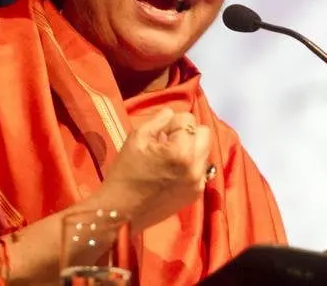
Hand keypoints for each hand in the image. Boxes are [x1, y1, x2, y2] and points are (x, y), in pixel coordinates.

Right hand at [88, 108, 212, 231]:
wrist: (121, 212)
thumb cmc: (125, 173)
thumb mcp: (137, 137)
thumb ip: (159, 119)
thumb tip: (171, 114)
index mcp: (181, 151)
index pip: (188, 119)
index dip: (171, 122)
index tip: (158, 134)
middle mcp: (196, 166)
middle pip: (204, 132)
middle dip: (187, 132)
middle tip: (168, 141)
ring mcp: (199, 182)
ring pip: (205, 149)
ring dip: (190, 147)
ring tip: (170, 156)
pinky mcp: (197, 193)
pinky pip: (201, 167)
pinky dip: (190, 164)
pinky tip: (172, 171)